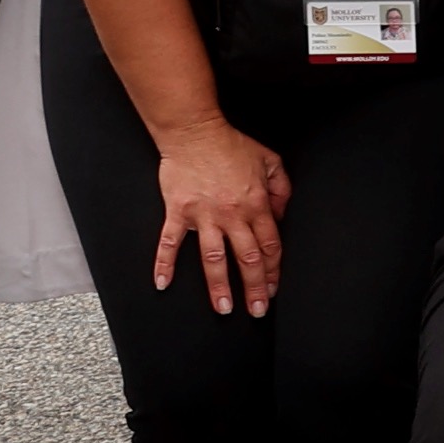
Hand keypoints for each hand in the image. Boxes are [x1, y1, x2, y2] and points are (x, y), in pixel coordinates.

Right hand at [150, 119, 292, 318]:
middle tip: (256, 310)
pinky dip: (164, 264)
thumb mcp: (270, 162)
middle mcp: (232, 215)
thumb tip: (281, 215)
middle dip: (254, 288)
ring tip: (224, 308)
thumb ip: (281, 190)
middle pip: (247, 259)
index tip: (272, 289)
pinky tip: (162, 283)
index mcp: (255, 205)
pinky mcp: (178, 212)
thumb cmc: (231, 145)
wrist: (195, 132)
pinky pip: (169, 243)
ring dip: (219, 286)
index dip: (272, 271)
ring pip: (213, 258)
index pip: (268, 246)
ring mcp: (203, 216)